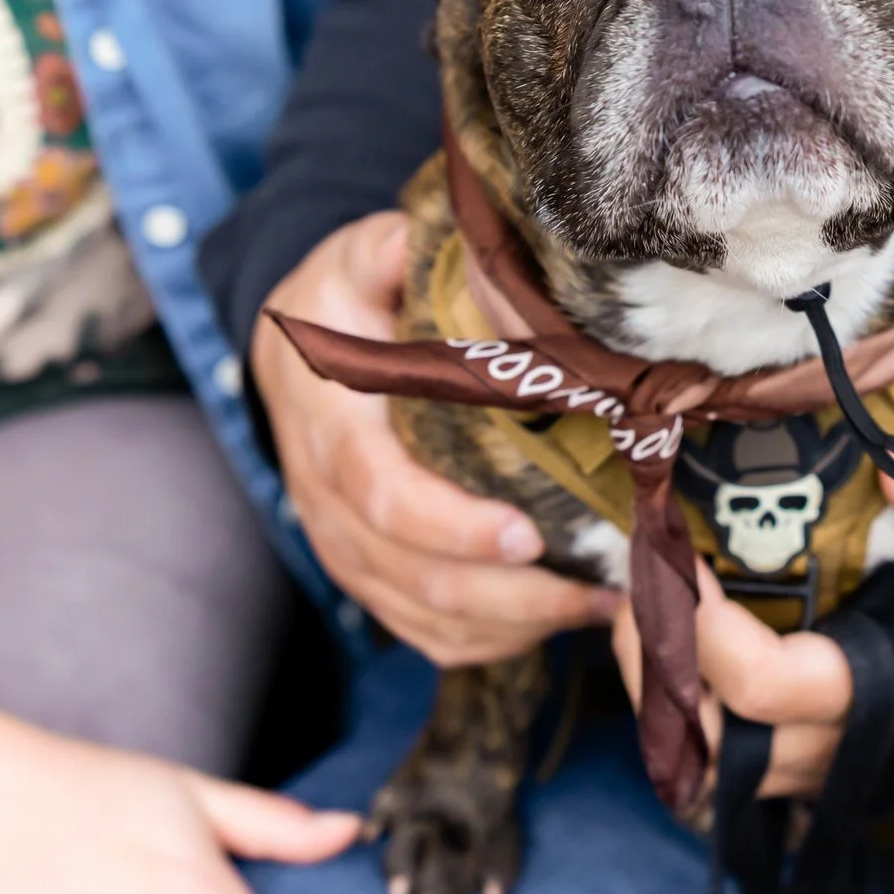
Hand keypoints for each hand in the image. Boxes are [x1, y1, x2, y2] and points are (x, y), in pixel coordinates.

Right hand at [252, 211, 616, 664]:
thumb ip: (389, 252)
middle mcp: (325, 497)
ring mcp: (344, 544)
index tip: (526, 536)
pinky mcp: (368, 572)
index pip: (381, 491)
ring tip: (600, 605)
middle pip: (408, 574)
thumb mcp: (357, 259)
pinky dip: (488, 641)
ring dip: (511, 625)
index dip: (450, 526)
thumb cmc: (343, 300)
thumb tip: (455, 251)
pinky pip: (422, 631)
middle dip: (504, 595)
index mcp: (328, 422)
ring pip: (420, 615)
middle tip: (594, 587)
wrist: (293, 352)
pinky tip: (556, 620)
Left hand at [613, 439, 893, 798]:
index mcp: (883, 693)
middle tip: (634, 586)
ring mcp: (833, 760)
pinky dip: (700, 713)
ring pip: (716, 762)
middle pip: (712, 741)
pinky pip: (738, 756)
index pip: (761, 685)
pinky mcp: (829, 753)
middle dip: (653, 669)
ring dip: (668, 696)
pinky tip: (689, 644)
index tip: (673, 557)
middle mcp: (844, 745)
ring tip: (650, 611)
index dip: (699, 629)